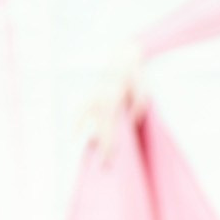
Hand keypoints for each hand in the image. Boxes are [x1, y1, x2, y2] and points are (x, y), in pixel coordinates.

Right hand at [85, 41, 146, 158]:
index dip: (108, 147)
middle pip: (98, 130)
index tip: (107, 161)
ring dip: (85, 134)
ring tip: (85, 147)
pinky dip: (77, 120)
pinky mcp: (90, 92)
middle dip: (100, 147)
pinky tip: (76, 131)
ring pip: (85, 120)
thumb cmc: (136, 74)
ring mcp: (92, 96)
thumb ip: (137, 109)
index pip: (109, 131)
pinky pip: (80, 109)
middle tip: (102, 164)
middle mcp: (98, 101)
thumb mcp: (144, 92)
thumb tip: (130, 123)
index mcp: (111, 102)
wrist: (124, 55)